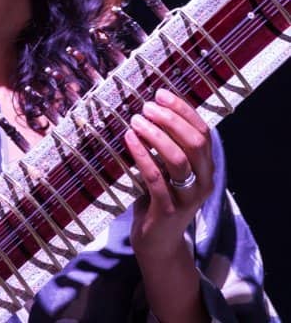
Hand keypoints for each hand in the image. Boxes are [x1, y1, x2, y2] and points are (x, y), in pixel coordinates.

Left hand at [124, 88, 213, 260]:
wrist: (157, 242)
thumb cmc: (160, 197)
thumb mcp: (168, 169)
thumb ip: (168, 144)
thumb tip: (152, 107)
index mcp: (206, 168)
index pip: (203, 132)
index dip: (183, 110)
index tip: (161, 93)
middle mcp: (203, 182)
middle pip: (193, 142)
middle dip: (170, 119)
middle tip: (146, 107)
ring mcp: (187, 198)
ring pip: (177, 159)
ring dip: (155, 134)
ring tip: (135, 120)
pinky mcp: (168, 210)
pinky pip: (155, 177)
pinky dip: (141, 154)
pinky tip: (128, 138)